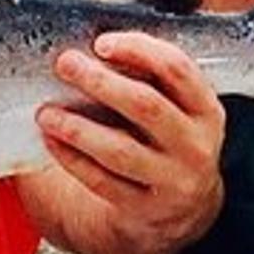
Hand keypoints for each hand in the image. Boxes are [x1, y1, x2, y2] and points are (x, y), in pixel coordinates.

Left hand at [32, 31, 225, 253]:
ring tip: (47, 112)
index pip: (177, 69)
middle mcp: (196, 146)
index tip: (102, 43)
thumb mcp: (179, 110)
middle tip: (67, 65)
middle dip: (101, 82)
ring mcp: (173, 181)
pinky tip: (53, 140)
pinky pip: (103, 182)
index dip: (139, 50)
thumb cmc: (170, 141)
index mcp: (206, 110)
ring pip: (120, 150)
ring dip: (78, 128)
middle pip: (146, 106)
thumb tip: (93, 50)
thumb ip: (150, 80)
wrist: (183, 208)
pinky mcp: (146, 210)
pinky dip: (73, 159)